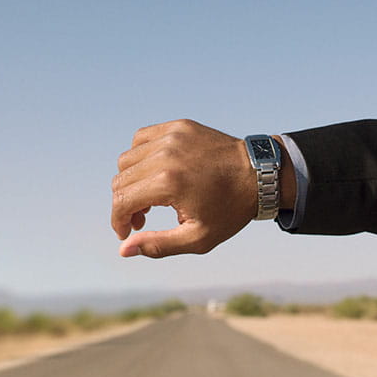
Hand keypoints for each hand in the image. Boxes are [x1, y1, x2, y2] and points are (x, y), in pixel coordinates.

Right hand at [111, 119, 255, 257]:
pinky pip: (141, 139)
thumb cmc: (230, 210)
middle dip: (124, 205)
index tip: (127, 233)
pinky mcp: (177, 126)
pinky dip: (140, 157)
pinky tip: (155, 172)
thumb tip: (123, 250)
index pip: (121, 201)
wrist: (259, 175)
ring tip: (150, 197)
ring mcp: (171, 136)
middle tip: (142, 220)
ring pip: (127, 159)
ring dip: (131, 181)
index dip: (117, 222)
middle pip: (121, 180)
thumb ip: (157, 245)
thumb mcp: (197, 238)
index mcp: (168, 182)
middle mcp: (165, 154)